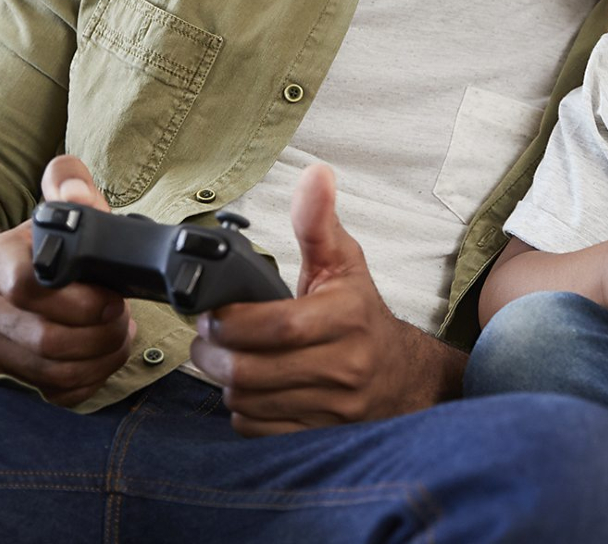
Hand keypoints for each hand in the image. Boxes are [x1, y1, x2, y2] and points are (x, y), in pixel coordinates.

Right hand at [0, 155, 134, 405]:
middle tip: (123, 319)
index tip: (113, 296)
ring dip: (99, 359)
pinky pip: (50, 394)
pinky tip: (102, 359)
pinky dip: (88, 381)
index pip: (29, 286)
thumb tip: (75, 190)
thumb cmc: (37, 253)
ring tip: (119, 337)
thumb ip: (70, 189)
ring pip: (50, 372)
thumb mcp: (52, 216)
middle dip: (100, 333)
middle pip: (46, 338)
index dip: (82, 299)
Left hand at [188, 164, 451, 436]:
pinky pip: (259, 429)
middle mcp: (345, 366)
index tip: (213, 312)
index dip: (232, 323)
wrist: (402, 375)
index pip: (277, 326)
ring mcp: (334, 406)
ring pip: (249, 402)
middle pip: (252, 370)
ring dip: (223, 381)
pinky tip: (248, 388)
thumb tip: (315, 174)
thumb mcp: (344, 261)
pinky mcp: (320, 433)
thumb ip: (318, 220)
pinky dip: (242, 410)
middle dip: (213, 354)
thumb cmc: (362, 314)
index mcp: (347, 318)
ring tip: (223, 359)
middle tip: (205, 337)